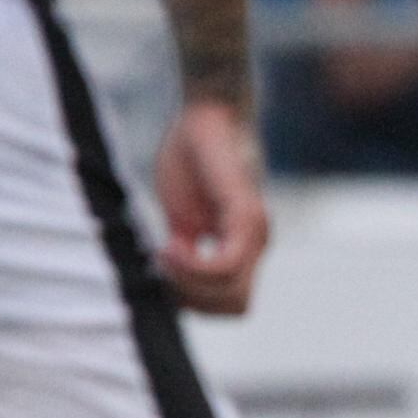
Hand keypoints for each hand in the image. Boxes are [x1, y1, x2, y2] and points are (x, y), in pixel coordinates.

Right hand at [151, 99, 270, 314]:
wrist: (209, 110)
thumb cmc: (192, 155)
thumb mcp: (182, 215)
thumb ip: (183, 250)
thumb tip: (170, 282)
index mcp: (242, 246)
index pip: (228, 302)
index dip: (193, 300)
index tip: (162, 273)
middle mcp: (256, 244)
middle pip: (234, 307)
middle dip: (191, 300)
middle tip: (161, 268)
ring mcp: (256, 231)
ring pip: (232, 294)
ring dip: (190, 285)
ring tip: (164, 252)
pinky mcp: (246, 214)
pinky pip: (227, 264)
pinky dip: (195, 266)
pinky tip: (172, 244)